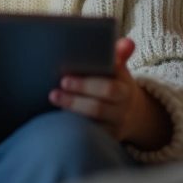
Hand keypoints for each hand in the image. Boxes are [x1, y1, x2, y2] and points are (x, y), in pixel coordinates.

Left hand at [49, 37, 172, 149]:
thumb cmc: (116, 82)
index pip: (109, 89)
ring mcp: (113, 128)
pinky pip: (89, 136)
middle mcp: (122, 112)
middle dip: (73, 101)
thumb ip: (119, 55)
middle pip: (97, 108)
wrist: (129, 112)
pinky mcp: (106, 140)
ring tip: (52, 100)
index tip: (64, 79)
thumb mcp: (120, 69)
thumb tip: (127, 42)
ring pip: (91, 125)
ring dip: (70, 113)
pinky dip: (73, 127)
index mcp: (125, 91)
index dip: (86, 85)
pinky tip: (57, 119)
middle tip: (53, 92)